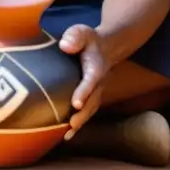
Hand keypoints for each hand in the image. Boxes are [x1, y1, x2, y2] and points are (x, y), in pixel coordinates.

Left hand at [58, 24, 108, 138]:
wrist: (104, 48)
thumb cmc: (88, 40)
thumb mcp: (82, 32)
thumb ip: (75, 37)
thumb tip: (65, 45)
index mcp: (96, 67)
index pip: (91, 80)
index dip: (84, 91)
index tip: (76, 103)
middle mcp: (99, 83)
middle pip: (93, 101)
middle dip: (83, 114)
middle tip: (71, 124)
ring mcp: (96, 93)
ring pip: (90, 111)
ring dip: (80, 123)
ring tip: (67, 135)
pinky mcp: (91, 99)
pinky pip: (86, 113)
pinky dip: (78, 126)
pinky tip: (66, 136)